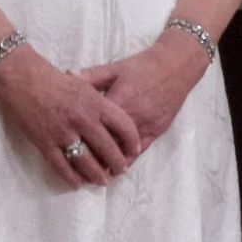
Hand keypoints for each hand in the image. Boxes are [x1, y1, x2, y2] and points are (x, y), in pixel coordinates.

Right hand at [0, 45, 142, 187]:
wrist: (22, 79)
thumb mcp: (85, 85)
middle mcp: (83, 120)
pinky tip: (77, 181)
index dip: (132, 142)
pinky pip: (61, 165)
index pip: (124, 128)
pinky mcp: (44, 142)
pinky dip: (71, 176)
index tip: (135, 150)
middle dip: (117, 164)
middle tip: (120, 170)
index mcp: (97, 104)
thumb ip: (101, 103)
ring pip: (86, 162)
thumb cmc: (55, 79)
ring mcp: (63, 133)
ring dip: (97, 174)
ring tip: (102, 180)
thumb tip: (113, 122)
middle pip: (108, 149)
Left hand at [79, 31, 210, 157]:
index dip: (81, 137)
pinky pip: (141, 150)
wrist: (175, 68)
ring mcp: (146, 126)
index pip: (95, 125)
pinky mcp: (157, 131)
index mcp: (118, 102)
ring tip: (93, 174)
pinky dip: (128, 160)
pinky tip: (116, 169)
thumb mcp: (114, 68)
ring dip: (110, 162)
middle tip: (76, 166)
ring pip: (124, 151)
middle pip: (109, 143)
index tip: (66, 146)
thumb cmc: (141, 67)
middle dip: (93, 155)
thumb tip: (66, 74)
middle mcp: (132, 118)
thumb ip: (90, 75)